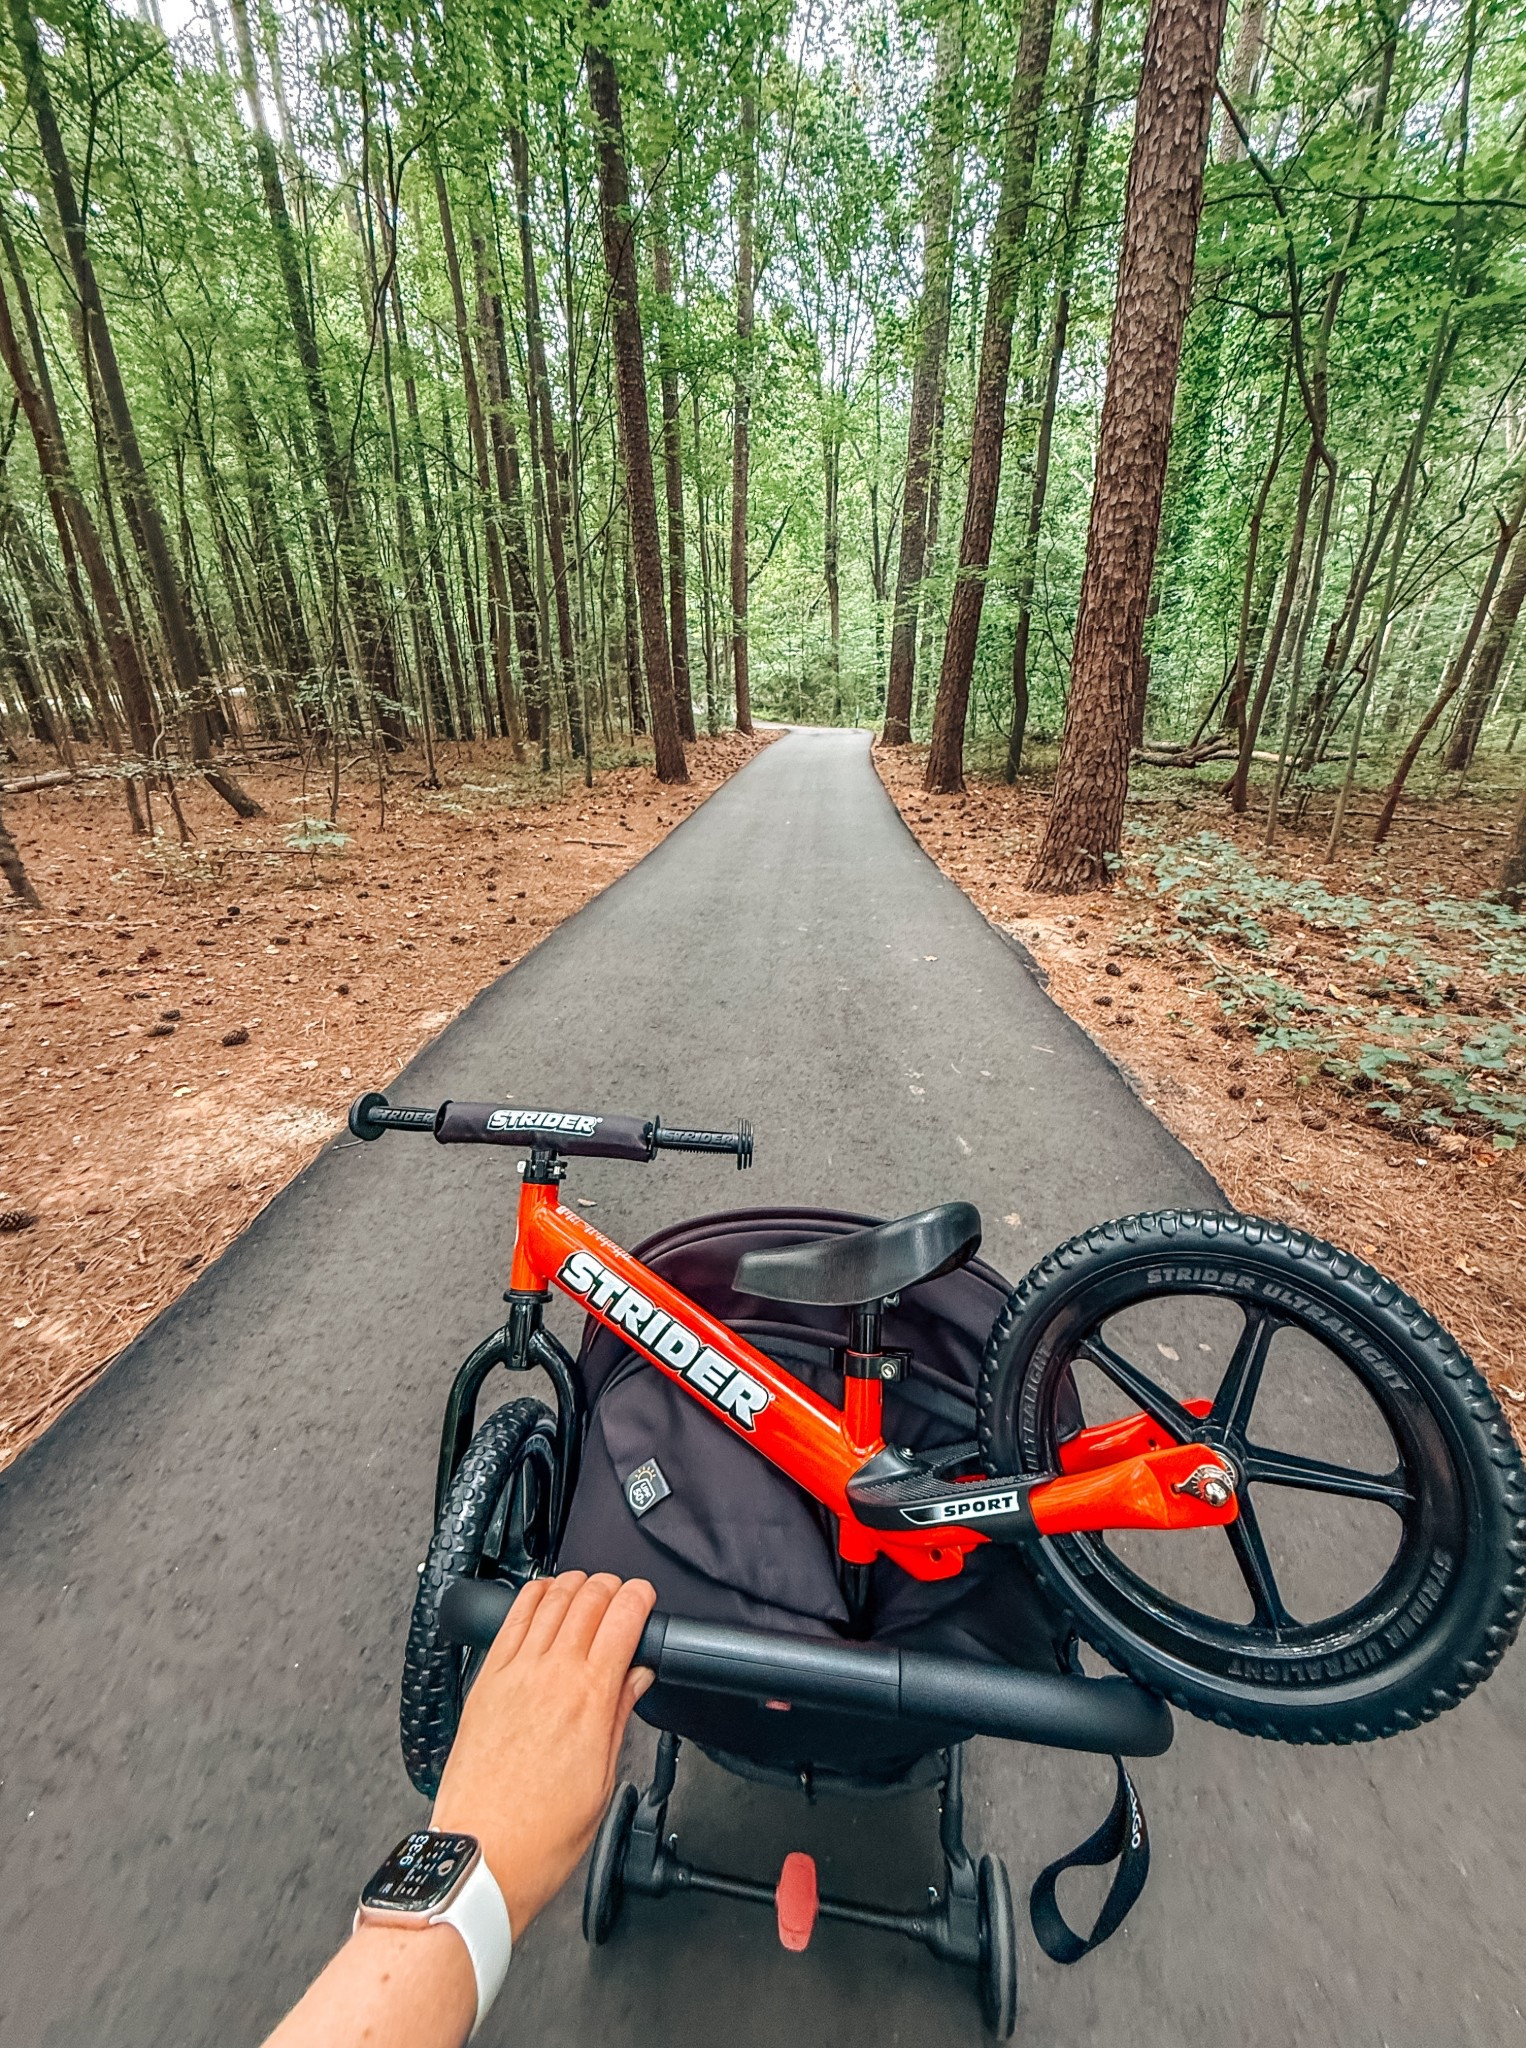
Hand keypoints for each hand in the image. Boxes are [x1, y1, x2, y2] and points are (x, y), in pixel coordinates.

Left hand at [430, 1571, 656, 1938]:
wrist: (483, 1856)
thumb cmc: (540, 1834)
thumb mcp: (602, 1781)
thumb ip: (619, 1717)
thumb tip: (636, 1679)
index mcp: (589, 1699)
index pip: (622, 1619)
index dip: (640, 1598)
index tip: (646, 1598)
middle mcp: (551, 1675)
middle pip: (588, 1599)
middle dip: (611, 1586)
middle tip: (621, 1594)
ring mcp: (514, 1673)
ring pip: (549, 1600)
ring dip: (574, 1585)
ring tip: (587, 1588)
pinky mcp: (485, 1681)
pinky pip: (511, 1620)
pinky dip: (531, 1597)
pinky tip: (542, 1594)